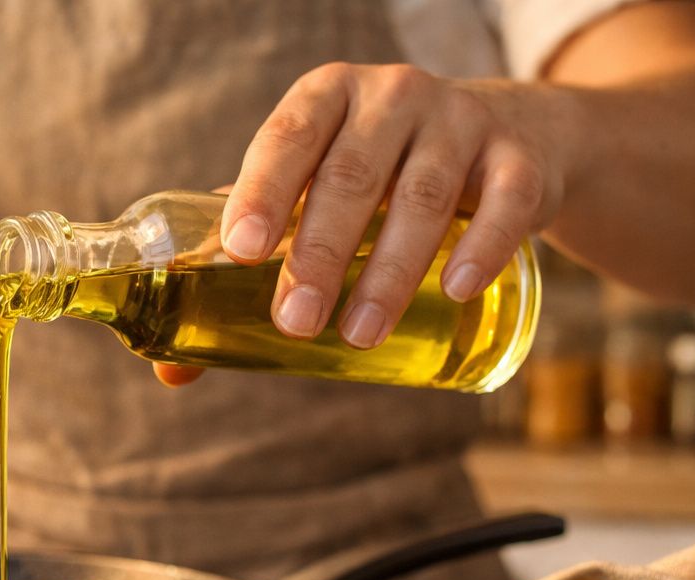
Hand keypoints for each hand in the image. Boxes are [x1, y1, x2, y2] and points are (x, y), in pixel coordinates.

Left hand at [225, 64, 569, 348]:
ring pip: (423, 197)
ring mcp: (461, 122)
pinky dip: (482, 247)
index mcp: (326, 98)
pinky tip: (454, 291)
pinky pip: (506, 201)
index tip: (241, 250)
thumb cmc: (376, 175)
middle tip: (294, 322)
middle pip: (351, 176)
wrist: (503, 137)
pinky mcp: (520, 159)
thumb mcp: (313, 192)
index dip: (263, 190)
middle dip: (319, 254)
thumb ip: (249, 261)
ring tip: (357, 334)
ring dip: (388, 272)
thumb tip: (173, 369)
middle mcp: (392, 96)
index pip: (286, 137)